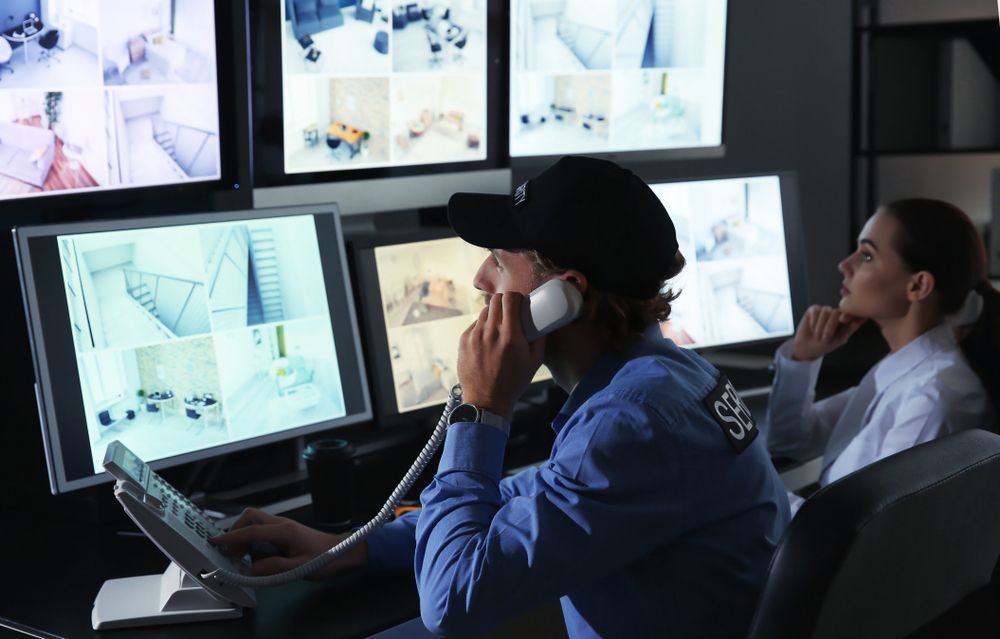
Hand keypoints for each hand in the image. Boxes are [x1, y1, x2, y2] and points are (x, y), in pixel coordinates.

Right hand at [209, 508, 365, 577]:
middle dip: (235, 530)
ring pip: (256, 520)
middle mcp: (282, 523)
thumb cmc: (325, 559)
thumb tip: (252, 569)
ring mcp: (284, 525)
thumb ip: (275, 568)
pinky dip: (252, 536)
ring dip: (243, 533)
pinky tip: (252, 551)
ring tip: (239, 553)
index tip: (215, 542)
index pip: (251, 530)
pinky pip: (263, 528)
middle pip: (251, 516)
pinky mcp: (286, 530)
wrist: (344, 551)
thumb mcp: (300, 568)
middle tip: (230, 551)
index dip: (231, 537)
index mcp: (284, 531)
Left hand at [457, 292, 545, 419]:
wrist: (487, 400)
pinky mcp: (464, 341)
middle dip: (504, 302)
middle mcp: (490, 332)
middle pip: (495, 300)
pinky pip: (475, 325)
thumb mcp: (534, 363)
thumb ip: (540, 340)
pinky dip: (482, 327)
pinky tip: (488, 339)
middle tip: (509, 311)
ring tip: (498, 327)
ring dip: (493, 314)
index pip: (509, 299)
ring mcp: (474, 336)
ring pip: (484, 312)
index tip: (519, 302)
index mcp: (510, 336)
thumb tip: (543, 323)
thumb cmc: (513, 382)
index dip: (515, 297)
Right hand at [790, 305, 864, 361]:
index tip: (843, 322)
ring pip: (825, 312)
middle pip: (836, 312)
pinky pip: (815, 311)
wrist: (807, 348)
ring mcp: (825, 310)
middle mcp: (836, 313)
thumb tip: (858, 321)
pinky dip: (813, 322)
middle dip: (829, 327)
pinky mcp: (813, 309)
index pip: (851, 312)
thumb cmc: (824, 345)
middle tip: (825, 339)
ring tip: (817, 336)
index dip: (848, 316)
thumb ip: (849, 329)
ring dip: (820, 326)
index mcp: (845, 320)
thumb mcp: (840, 339)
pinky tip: (811, 329)